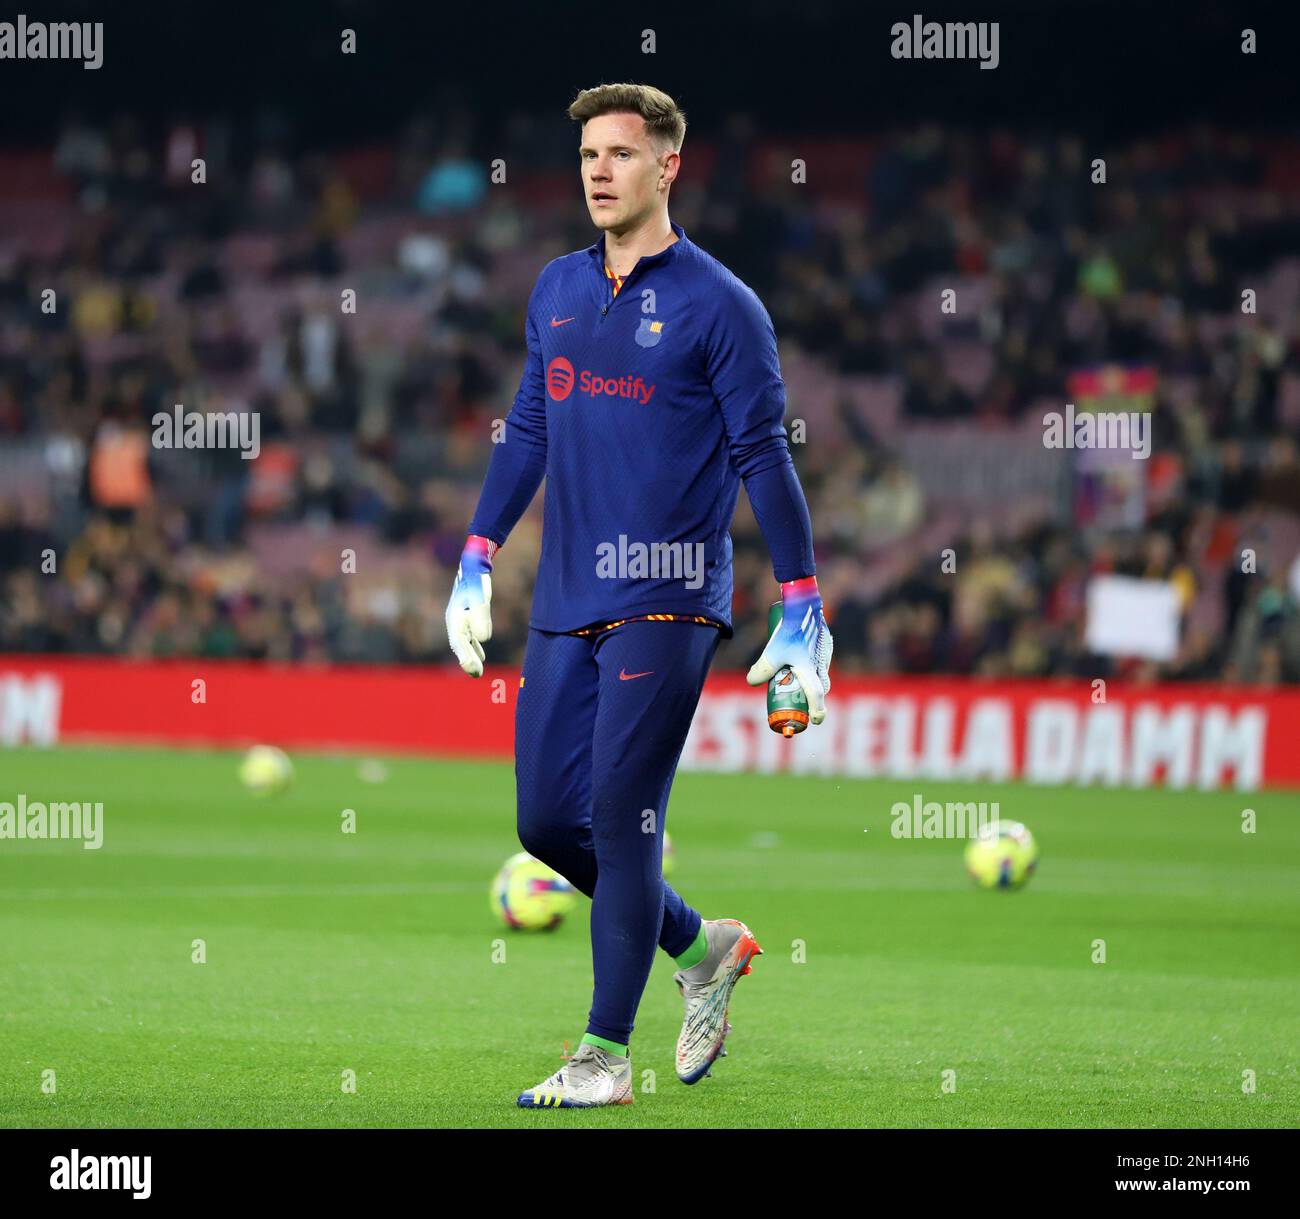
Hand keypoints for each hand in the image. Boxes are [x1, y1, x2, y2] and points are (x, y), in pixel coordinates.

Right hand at [446, 535, 496, 676]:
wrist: (473, 566)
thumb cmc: (476, 581)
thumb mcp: (480, 598)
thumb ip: (481, 617)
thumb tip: (484, 639)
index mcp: (455, 619)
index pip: (458, 643)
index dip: (465, 658)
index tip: (473, 670)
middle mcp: (455, 621)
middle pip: (461, 646)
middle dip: (468, 661)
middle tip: (476, 675)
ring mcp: (461, 619)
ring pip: (465, 642)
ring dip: (471, 656)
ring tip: (477, 671)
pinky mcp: (468, 617)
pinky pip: (470, 637)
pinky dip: (475, 647)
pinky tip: (482, 656)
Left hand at [745, 576, 832, 723]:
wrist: (804, 604)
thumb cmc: (790, 630)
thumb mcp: (773, 651)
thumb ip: (762, 668)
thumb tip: (752, 681)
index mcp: (811, 670)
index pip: (816, 695)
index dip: (817, 710)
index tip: (815, 720)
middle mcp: (821, 663)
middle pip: (820, 685)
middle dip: (813, 695)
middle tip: (800, 698)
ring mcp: (825, 652)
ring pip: (820, 671)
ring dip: (811, 677)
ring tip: (793, 674)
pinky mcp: (824, 642)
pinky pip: (819, 658)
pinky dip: (811, 662)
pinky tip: (799, 653)